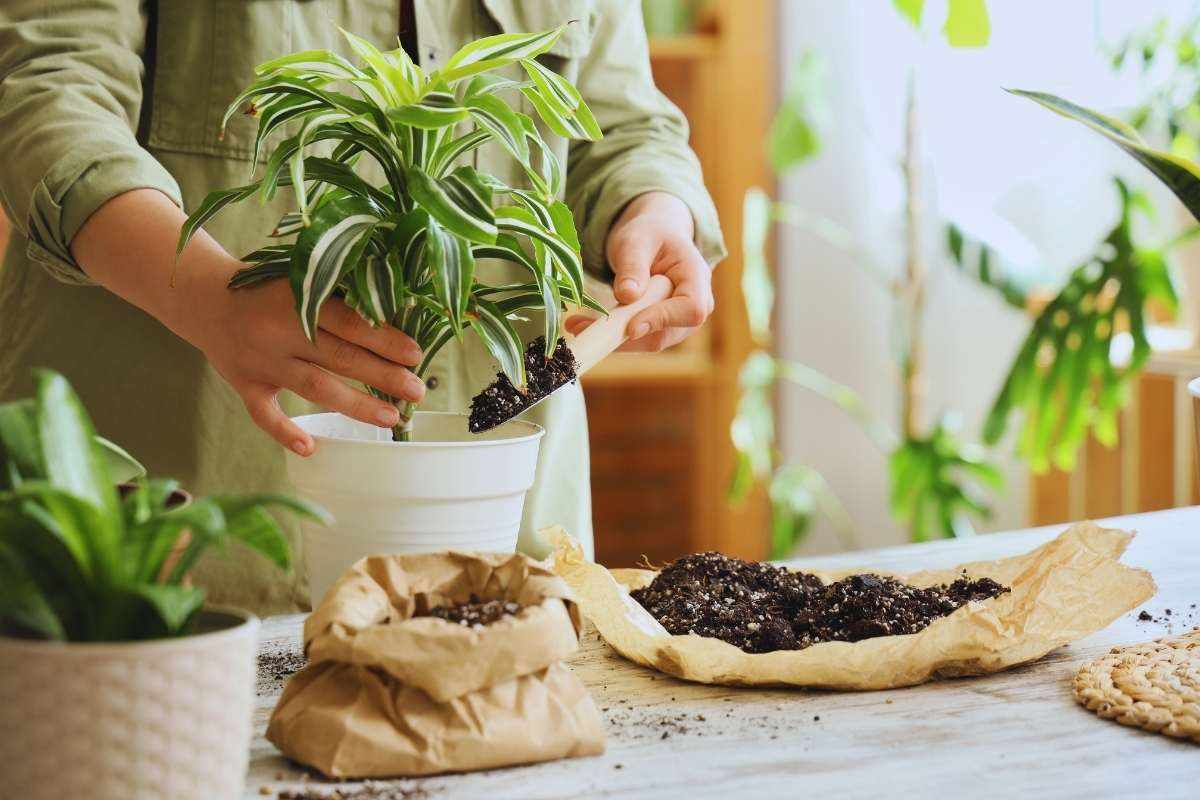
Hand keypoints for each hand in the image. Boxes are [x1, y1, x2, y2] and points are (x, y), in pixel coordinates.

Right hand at [184, 263, 425, 455]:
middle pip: (339, 358)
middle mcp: (278, 331)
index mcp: (297, 298)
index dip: (384, 339)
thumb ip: (337, 292)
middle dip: (383, 376)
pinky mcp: (243, 384)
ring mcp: (260, 361)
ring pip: (314, 387)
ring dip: (355, 405)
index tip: (415, 354)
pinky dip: (285, 432)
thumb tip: (396, 311)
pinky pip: (264, 414)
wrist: (203, 297)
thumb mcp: (299, 276)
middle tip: (417, 391)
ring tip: (390, 418)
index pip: (348, 322)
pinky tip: (311, 448)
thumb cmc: (268, 286)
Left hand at [566, 191, 713, 351]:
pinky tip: (583, 325)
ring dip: (612, 338)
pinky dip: (610, 336)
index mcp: (697, 276)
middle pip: (668, 332)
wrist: (653, 239)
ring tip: (575, 325)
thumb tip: (627, 296)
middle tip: (581, 326)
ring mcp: (679, 322)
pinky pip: (637, 340)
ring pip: (649, 341)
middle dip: (625, 334)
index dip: (663, 320)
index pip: (691, 309)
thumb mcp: (636, 240)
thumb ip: (633, 265)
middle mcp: (695, 304)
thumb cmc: (649, 234)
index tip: (631, 325)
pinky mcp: (660, 329)